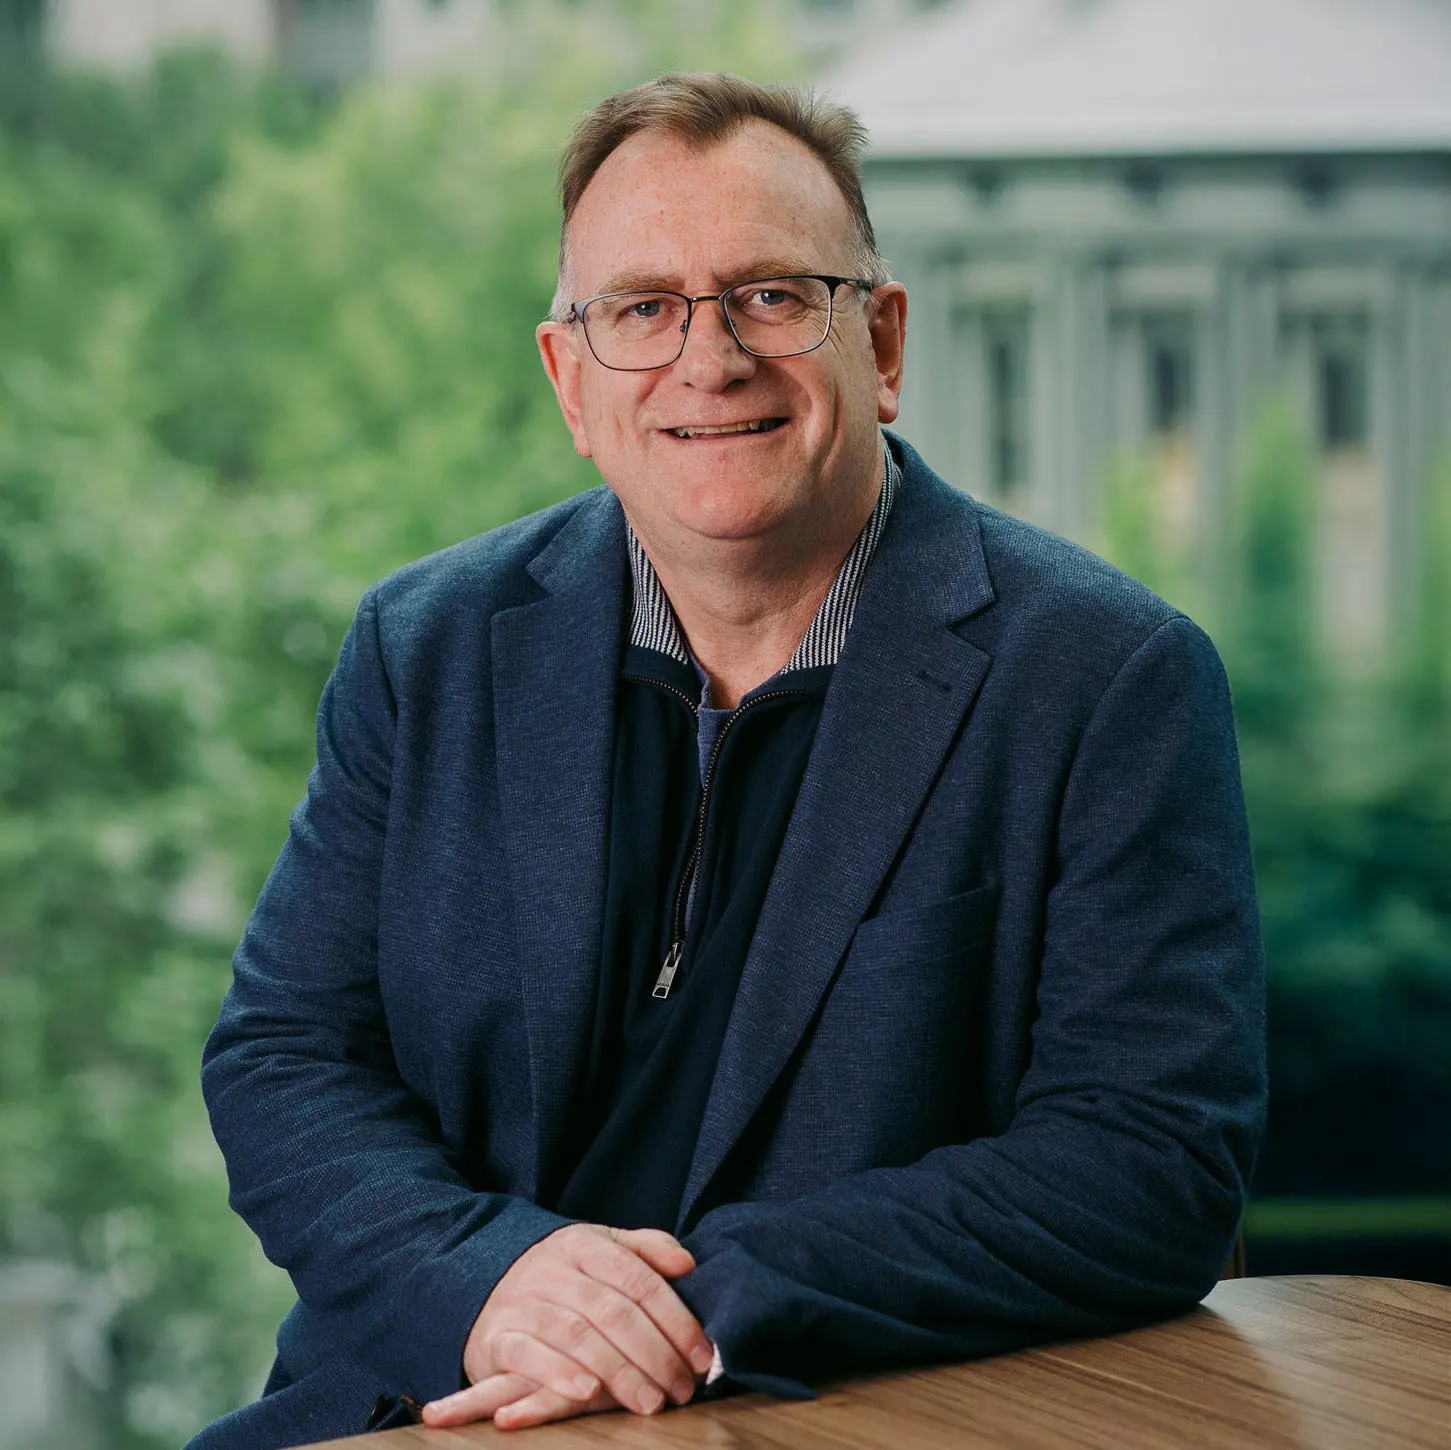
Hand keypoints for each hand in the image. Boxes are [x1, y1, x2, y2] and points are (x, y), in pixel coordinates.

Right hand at [422, 1223, 711, 1429]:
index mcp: (584, 1245)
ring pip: (578, 1335)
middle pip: (614, 1312)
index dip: (676, 1320)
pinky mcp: (498, 1337)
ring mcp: (524, 1302)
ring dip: (620, 1371)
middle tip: (683, 1388)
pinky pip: (529, 1355)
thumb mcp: (599, 1248)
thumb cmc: (559, 1275)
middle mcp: (553, 1270)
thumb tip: (688, 1264)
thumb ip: (645, 1251)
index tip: (702, 1355)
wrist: (480, 1280)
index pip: (640, 1281)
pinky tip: (589, 1392)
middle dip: (656, 1354)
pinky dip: (559, 1373)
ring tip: (651, 1401)